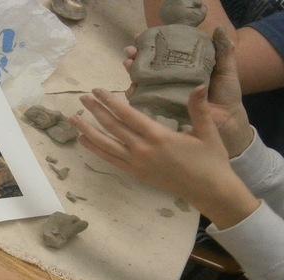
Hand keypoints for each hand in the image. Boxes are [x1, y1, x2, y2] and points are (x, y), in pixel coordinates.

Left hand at [69, 86, 258, 228]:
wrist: (209, 191)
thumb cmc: (211, 159)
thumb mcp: (208, 131)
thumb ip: (199, 108)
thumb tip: (199, 84)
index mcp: (159, 136)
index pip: (127, 115)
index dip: (110, 101)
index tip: (97, 90)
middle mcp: (143, 150)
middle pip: (112, 127)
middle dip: (95, 111)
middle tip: (81, 97)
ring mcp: (137, 163)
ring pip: (106, 145)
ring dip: (88, 131)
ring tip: (73, 119)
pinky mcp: (136, 173)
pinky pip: (110, 160)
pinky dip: (95, 150)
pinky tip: (84, 141)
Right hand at [122, 27, 251, 156]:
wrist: (228, 119)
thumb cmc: (226, 95)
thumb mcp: (226, 70)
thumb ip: (223, 51)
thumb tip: (219, 29)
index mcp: (183, 68)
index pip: (162, 53)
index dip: (149, 45)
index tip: (138, 37)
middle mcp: (171, 80)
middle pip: (147, 67)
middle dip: (135, 58)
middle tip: (130, 52)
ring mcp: (165, 95)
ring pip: (142, 83)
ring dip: (132, 74)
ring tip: (129, 65)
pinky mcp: (163, 111)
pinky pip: (144, 104)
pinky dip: (135, 96)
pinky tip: (132, 89)